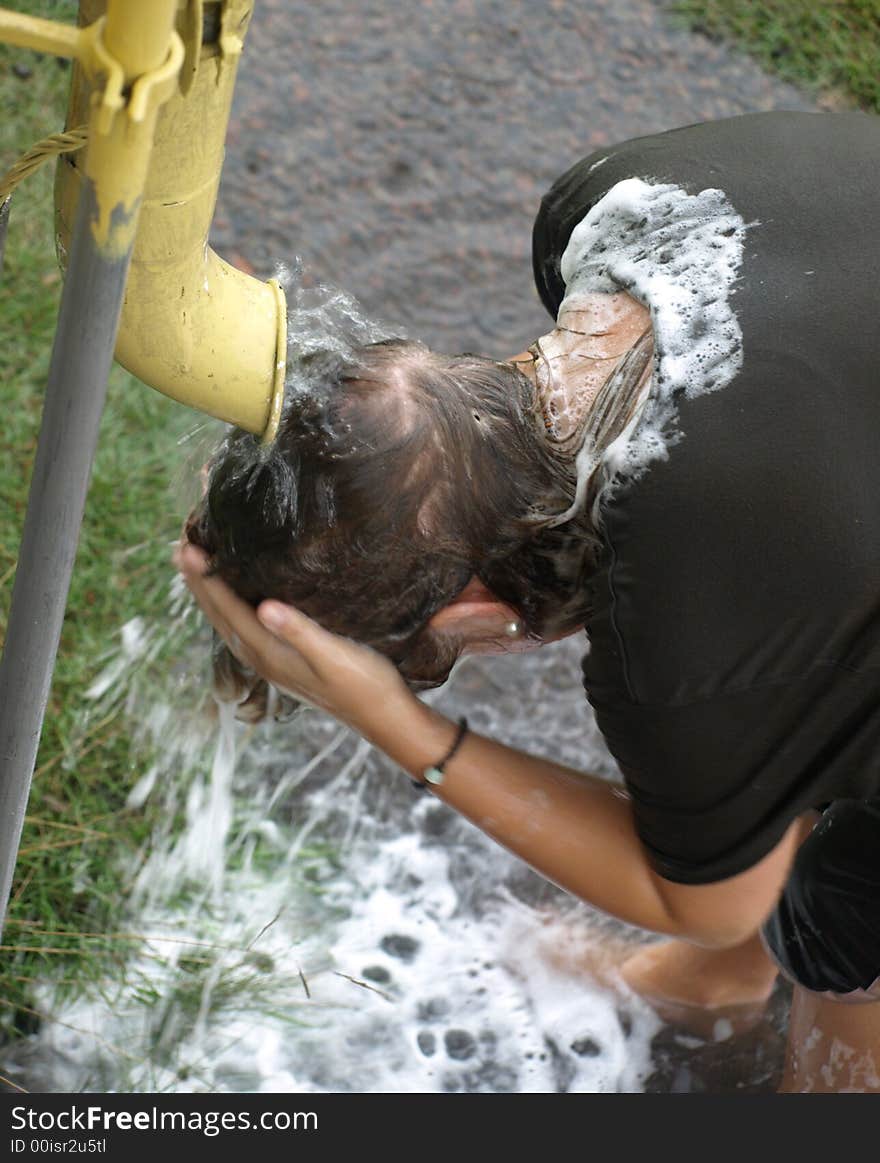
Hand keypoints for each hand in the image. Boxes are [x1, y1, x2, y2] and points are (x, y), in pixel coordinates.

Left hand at [175, 542, 416, 735]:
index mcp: (269, 653)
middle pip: (220, 615)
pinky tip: (236, 599)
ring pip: (229, 623)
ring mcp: (271, 663)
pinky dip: (230, 608)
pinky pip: (243, 629)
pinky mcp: (283, 662)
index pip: (228, 609)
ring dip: (210, 595)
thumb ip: (299, 631)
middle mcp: (262, 659)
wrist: (382, 717)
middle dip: (198, 582)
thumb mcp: (334, 655)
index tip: (185, 548)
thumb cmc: (364, 683)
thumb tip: (264, 607)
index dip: (206, 578)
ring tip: (195, 569)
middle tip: (178, 546)